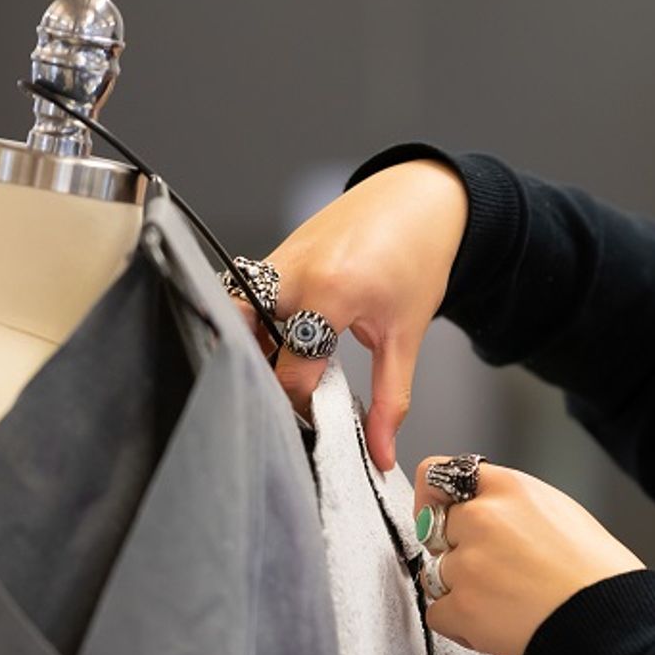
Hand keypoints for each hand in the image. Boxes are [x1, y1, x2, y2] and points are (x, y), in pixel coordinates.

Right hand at [242, 159, 466, 470]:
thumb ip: (391, 400)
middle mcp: (293, 274)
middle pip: (247, 343)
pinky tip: (279, 343)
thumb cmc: (417, 258)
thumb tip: (382, 455)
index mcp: (331, 293)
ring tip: (280, 371)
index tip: (315, 421)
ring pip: (237, 317)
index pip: (292, 371)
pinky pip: (245, 298)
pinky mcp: (272, 256)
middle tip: (285, 401)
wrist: (418, 199)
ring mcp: (276, 260)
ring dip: (251, 349)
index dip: (300, 406)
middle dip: (260, 378)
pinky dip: (255, 326)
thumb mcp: (408, 335)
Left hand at [413, 457, 645, 654]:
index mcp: (509, 488)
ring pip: (435, 573)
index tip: (435, 512)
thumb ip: (510, 504)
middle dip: (455, 548)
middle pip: (433, 528)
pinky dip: (460, 624)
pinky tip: (495, 623)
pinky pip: (437, 613)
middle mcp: (483, 519)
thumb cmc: (599, 573)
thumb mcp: (559, 510)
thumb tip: (479, 510)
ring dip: (460, 589)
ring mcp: (469, 565)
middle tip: (493, 569)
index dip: (433, 498)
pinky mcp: (463, 609)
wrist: (612, 620)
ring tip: (504, 599)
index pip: (437, 474)